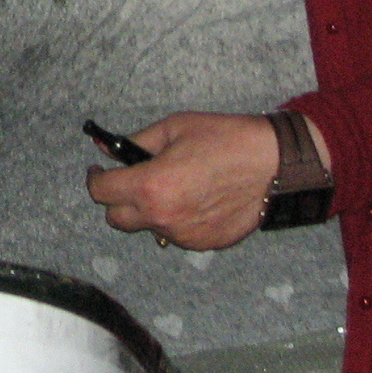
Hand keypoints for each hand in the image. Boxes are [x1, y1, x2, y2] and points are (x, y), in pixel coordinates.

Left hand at [85, 111, 306, 250]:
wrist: (275, 165)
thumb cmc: (225, 140)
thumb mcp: (174, 128)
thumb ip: (136, 142)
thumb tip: (105, 147)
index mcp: (150, 187)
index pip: (101, 193)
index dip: (96, 179)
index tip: (101, 170)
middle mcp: (163, 218)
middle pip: (117, 220)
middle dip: (118, 200)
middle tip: (132, 180)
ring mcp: (184, 235)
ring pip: (149, 227)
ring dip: (150, 211)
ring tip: (174, 185)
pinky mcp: (205, 244)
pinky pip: (177, 234)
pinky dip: (176, 219)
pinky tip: (195, 198)